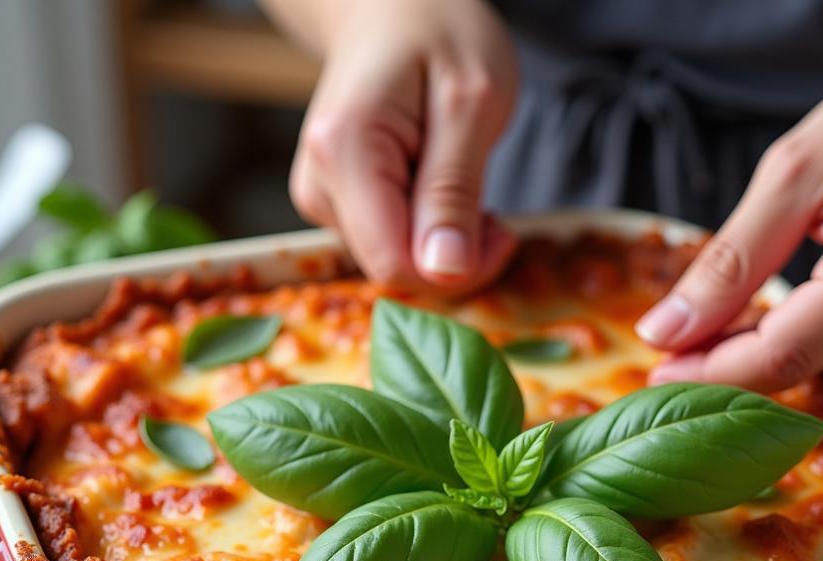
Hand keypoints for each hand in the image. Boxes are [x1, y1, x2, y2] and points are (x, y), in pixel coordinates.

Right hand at [285, 0, 517, 290]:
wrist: (392, 3)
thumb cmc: (438, 32)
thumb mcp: (472, 103)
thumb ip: (454, 192)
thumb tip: (444, 272)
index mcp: (346, 156)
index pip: (395, 265)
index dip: (455, 272)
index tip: (501, 235)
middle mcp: (320, 186)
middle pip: (393, 270)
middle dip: (454, 259)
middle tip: (494, 213)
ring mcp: (323, 198)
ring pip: (394, 263)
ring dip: (444, 247)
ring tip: (467, 187)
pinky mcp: (337, 205)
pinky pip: (391, 246)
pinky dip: (429, 234)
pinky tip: (444, 193)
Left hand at [637, 4, 822, 390]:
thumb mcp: (793, 173)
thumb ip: (727, 264)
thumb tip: (667, 332)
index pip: (783, 355)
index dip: (712, 375)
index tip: (661, 373)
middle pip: (811, 370)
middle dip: (746, 358)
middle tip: (706, 331)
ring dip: (802, 347)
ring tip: (802, 285)